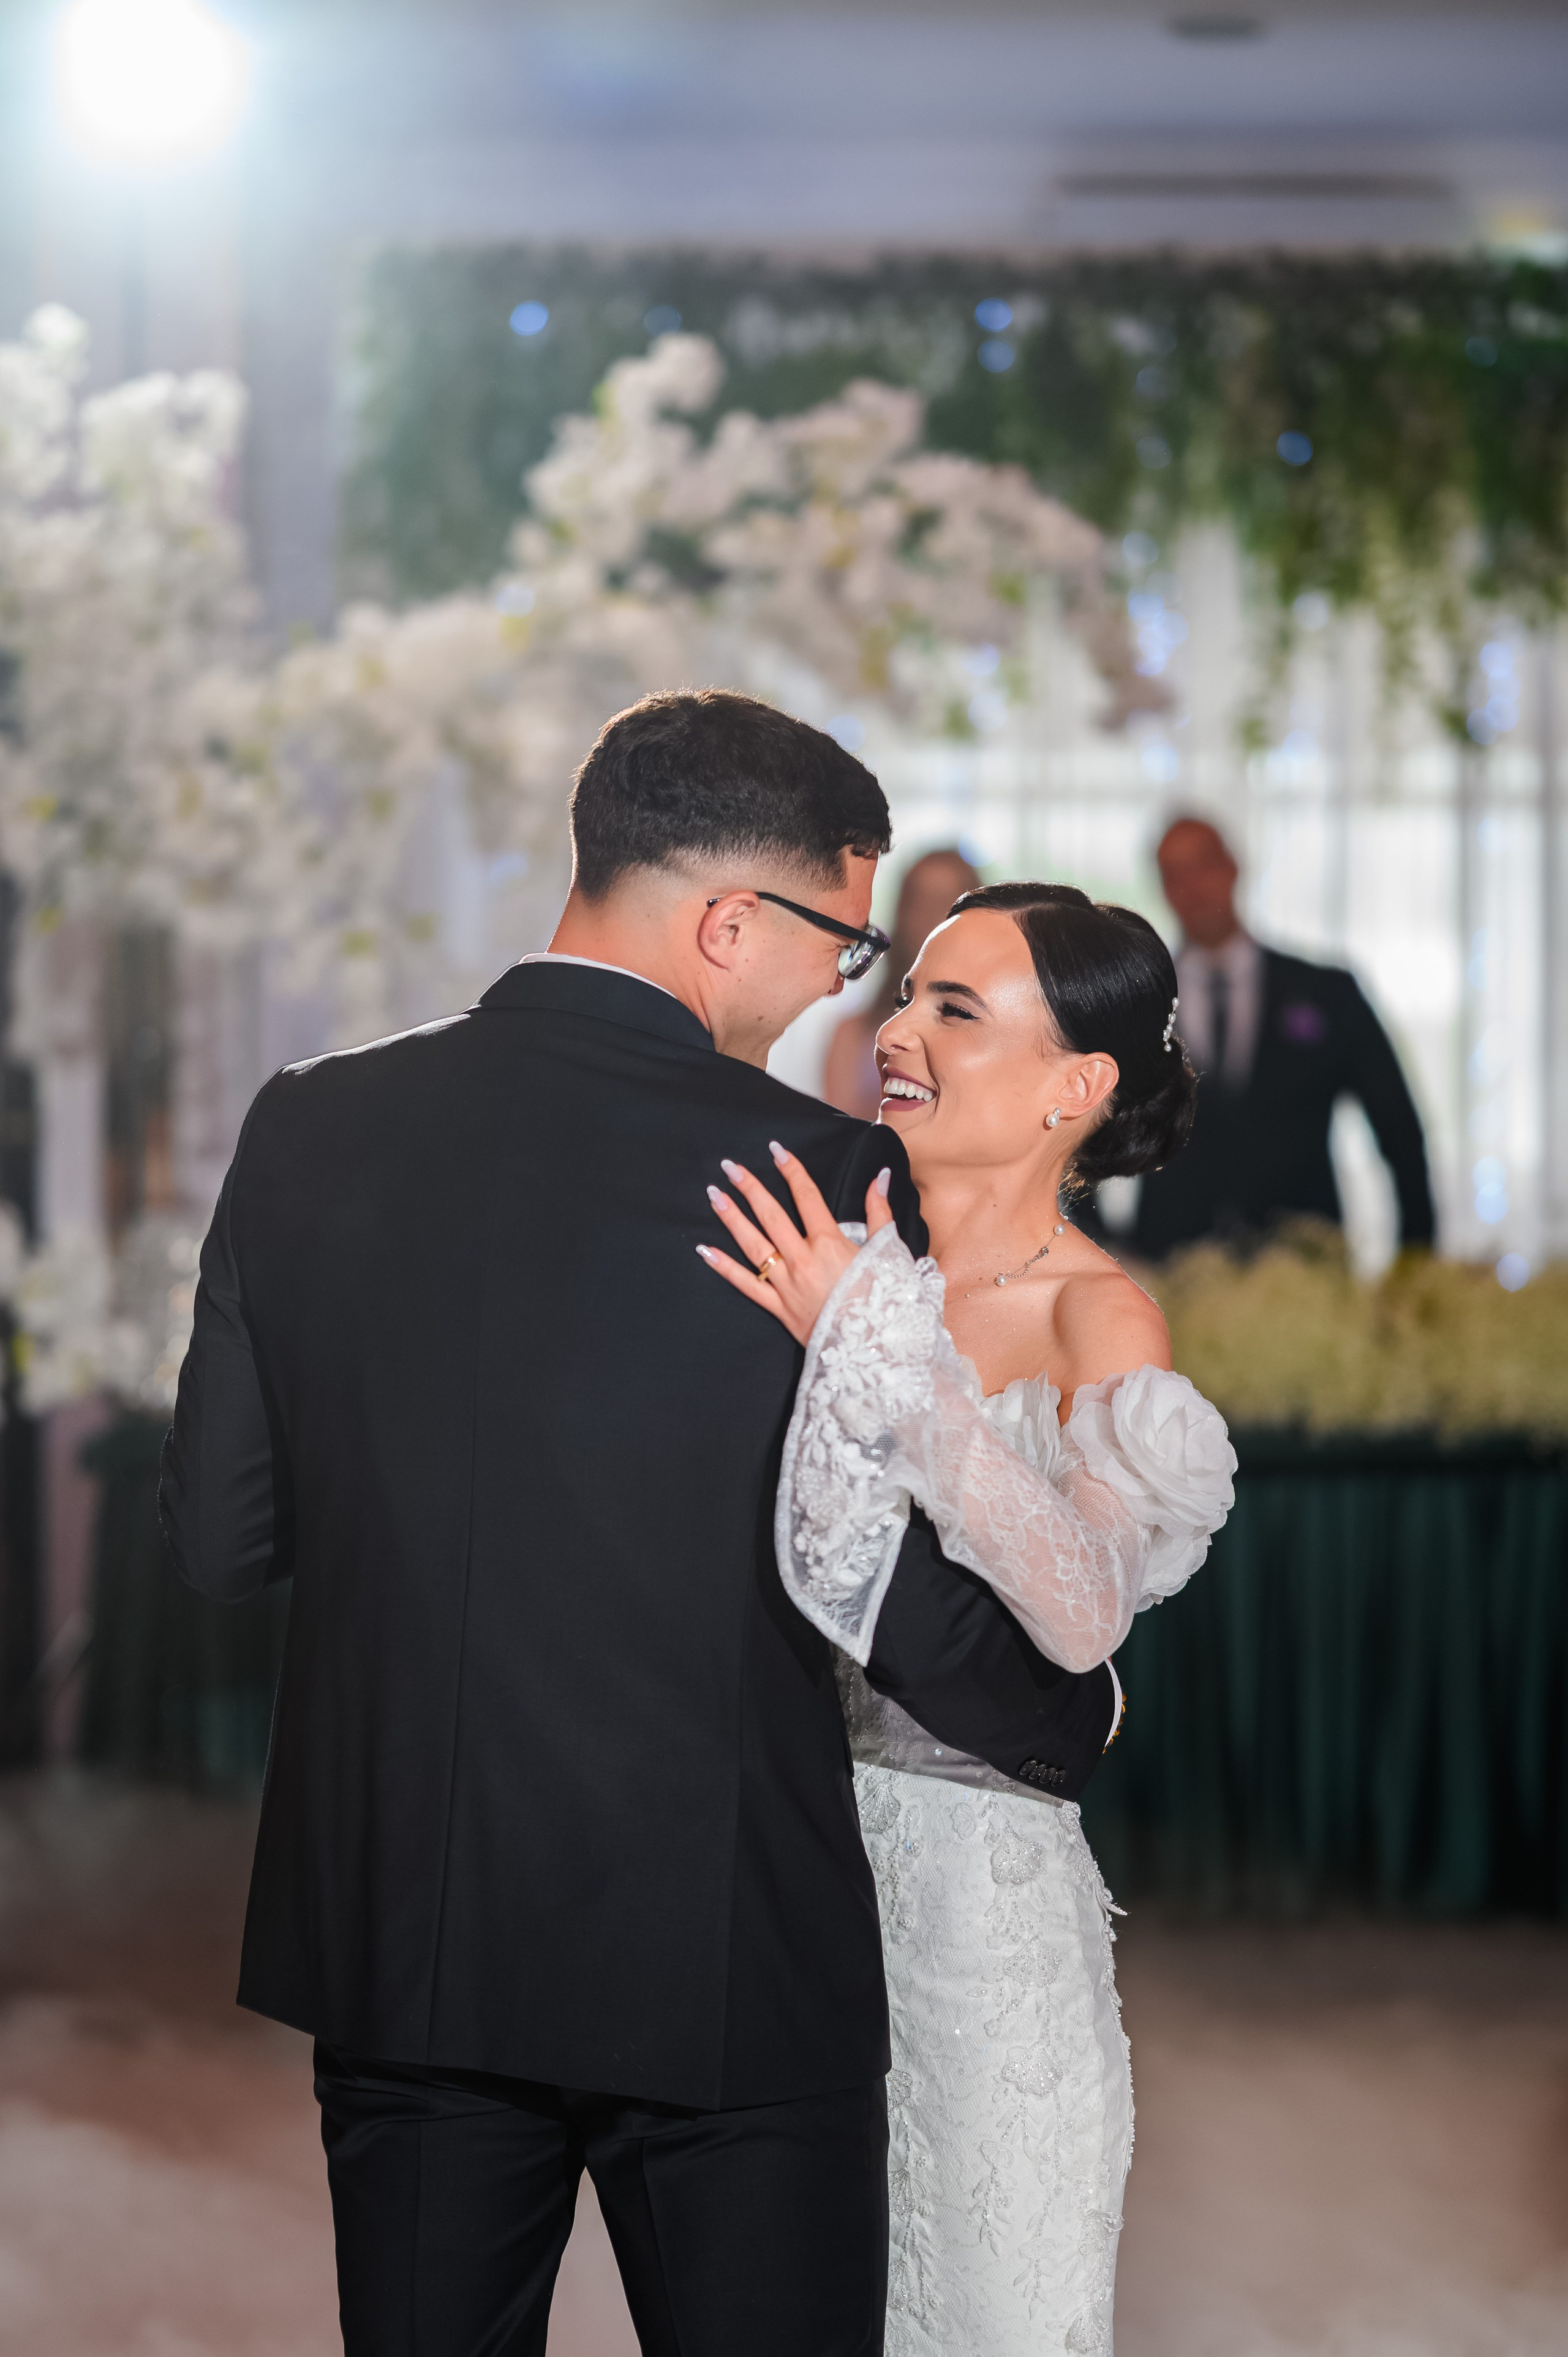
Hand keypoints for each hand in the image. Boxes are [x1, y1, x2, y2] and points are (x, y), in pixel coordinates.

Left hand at [697, 1141, 894, 1345]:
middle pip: (771, 1215)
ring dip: (731, 1218)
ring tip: (714, 1195)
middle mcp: (802, 1259)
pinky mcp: (778, 1307)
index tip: (776, 1150)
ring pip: (753, 1245)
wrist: (874, 1348)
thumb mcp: (888, 1252)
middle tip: (730, 1166)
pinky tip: (704, 1250)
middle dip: (750, 1188)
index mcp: (829, 1243)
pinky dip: (723, 1267)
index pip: (806, 1196)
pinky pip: (745, 1284)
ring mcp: (786, 1284)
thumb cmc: (885, 1300)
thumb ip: (879, 1212)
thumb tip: (879, 1176)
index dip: (791, 1170)